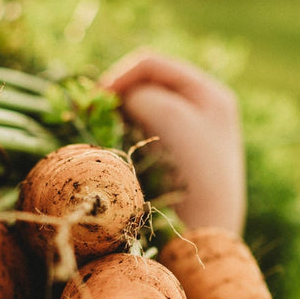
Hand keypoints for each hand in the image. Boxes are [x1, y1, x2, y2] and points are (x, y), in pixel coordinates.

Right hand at [100, 49, 245, 234]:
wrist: (204, 233)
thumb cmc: (193, 173)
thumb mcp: (171, 117)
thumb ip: (143, 94)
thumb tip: (122, 100)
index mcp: (208, 93)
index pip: (150, 65)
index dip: (117, 77)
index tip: (92, 103)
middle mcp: (200, 110)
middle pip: (143, 86)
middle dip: (115, 99)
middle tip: (91, 120)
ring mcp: (186, 138)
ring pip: (138, 114)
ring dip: (116, 121)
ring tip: (103, 138)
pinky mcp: (171, 164)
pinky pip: (138, 139)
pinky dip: (122, 141)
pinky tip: (115, 154)